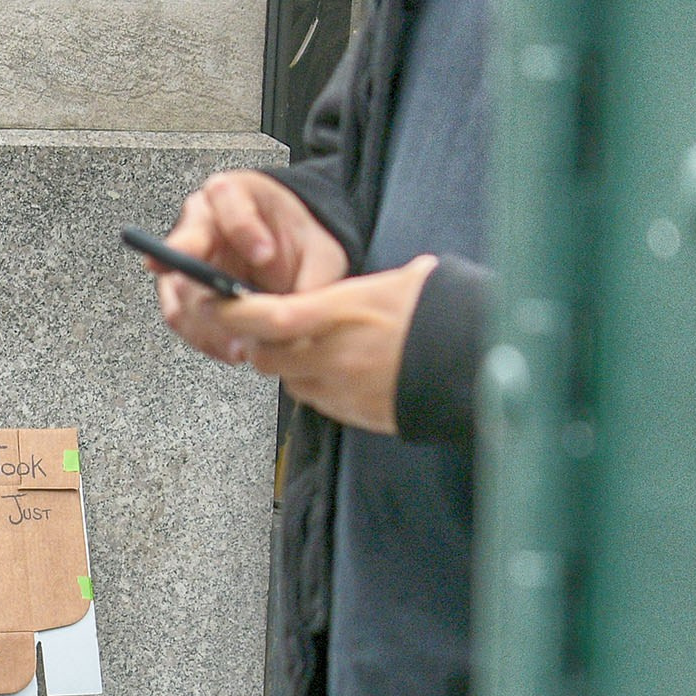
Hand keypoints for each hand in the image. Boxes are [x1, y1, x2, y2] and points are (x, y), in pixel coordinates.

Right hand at [153, 171, 350, 364]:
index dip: (243, 228)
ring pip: (181, 291)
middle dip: (204, 283)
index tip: (264, 255)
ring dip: (209, 322)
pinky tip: (234, 350)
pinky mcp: (179, 293)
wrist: (286, 255)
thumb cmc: (296, 240)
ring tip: (243, 346)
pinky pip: (181, 317)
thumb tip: (307, 317)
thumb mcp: (320, 251)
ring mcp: (183, 260)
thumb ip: (315, 277)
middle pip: (186, 248)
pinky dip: (205, 338)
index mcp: (232, 193)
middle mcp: (198, 222)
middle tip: (231, 311)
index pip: (227, 202)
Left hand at [204, 255, 435, 435]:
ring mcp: (341, 388)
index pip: (263, 316)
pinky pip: (316, 399)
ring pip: (287, 379)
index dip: (230, 312)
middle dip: (255, 343)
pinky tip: (334, 370)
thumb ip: (357, 288)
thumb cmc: (448, 318)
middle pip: (263, 354)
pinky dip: (313, 384)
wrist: (482, 366)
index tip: (213, 303)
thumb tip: (344, 285)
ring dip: (286, 365)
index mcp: (340, 313)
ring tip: (308, 347)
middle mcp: (333, 353)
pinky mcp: (353, 412)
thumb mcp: (405, 282)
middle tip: (257, 328)